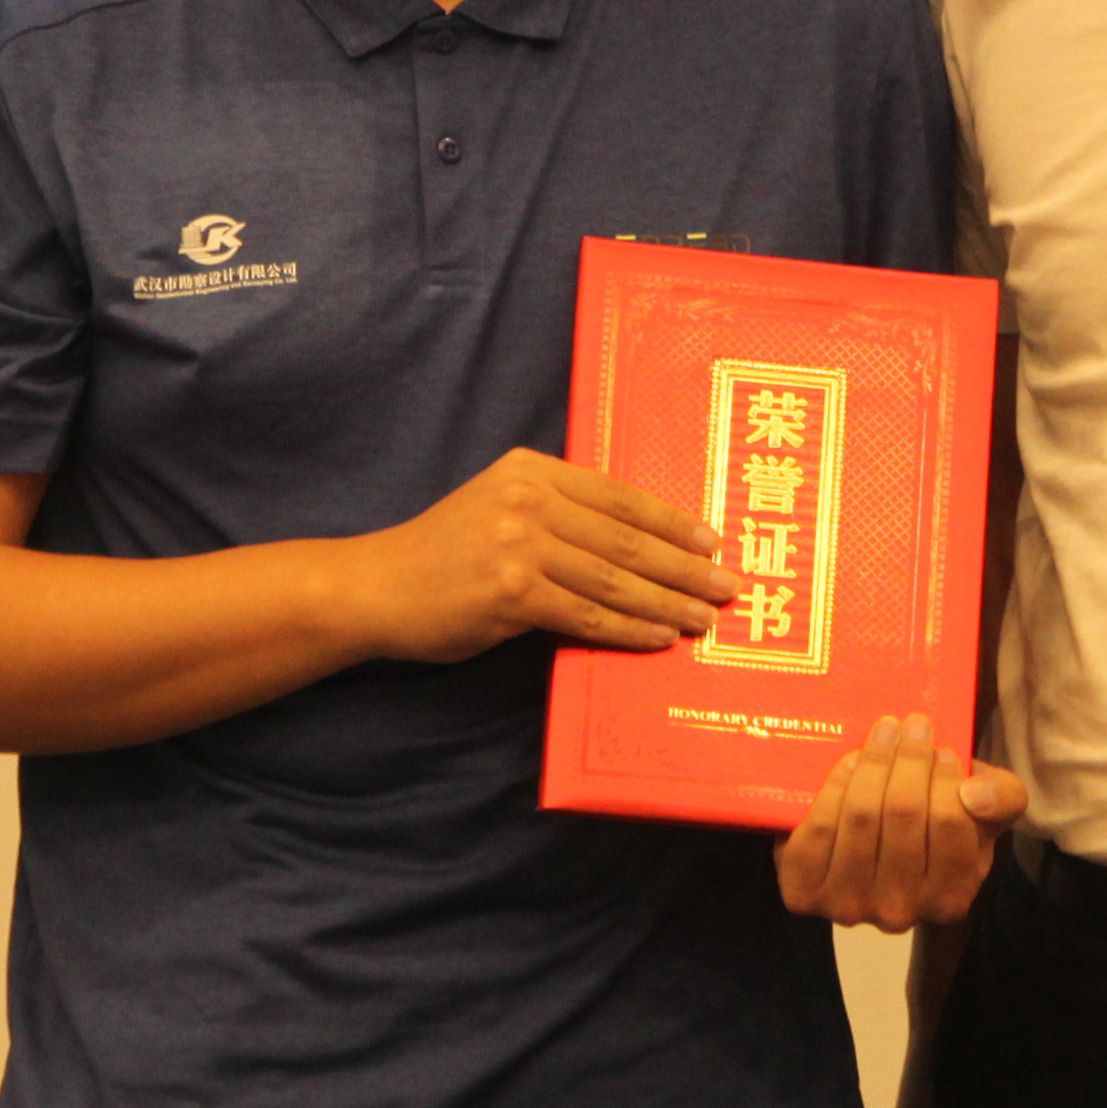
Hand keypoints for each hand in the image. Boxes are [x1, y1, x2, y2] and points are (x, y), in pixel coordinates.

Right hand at [341, 449, 726, 661]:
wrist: (377, 588)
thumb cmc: (445, 556)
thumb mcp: (500, 508)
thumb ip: (559, 514)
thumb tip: (638, 547)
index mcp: (533, 470)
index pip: (620, 495)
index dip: (673, 520)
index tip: (712, 542)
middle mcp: (529, 499)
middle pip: (627, 537)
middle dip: (685, 567)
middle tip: (728, 586)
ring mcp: (519, 544)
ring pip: (615, 577)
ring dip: (668, 602)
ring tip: (704, 619)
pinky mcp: (511, 592)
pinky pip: (587, 614)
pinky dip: (629, 628)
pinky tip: (659, 637)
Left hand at [774, 715, 1025, 931]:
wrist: (877, 863)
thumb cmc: (938, 830)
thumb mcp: (986, 815)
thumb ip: (1004, 799)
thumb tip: (975, 793)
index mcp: (950, 901)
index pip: (951, 826)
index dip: (946, 779)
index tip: (942, 748)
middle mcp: (898, 914)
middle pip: (903, 815)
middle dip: (908, 759)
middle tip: (912, 724)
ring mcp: (848, 907)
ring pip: (862, 816)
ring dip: (873, 762)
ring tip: (884, 732)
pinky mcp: (804, 892)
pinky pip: (821, 826)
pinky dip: (835, 786)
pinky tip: (851, 764)